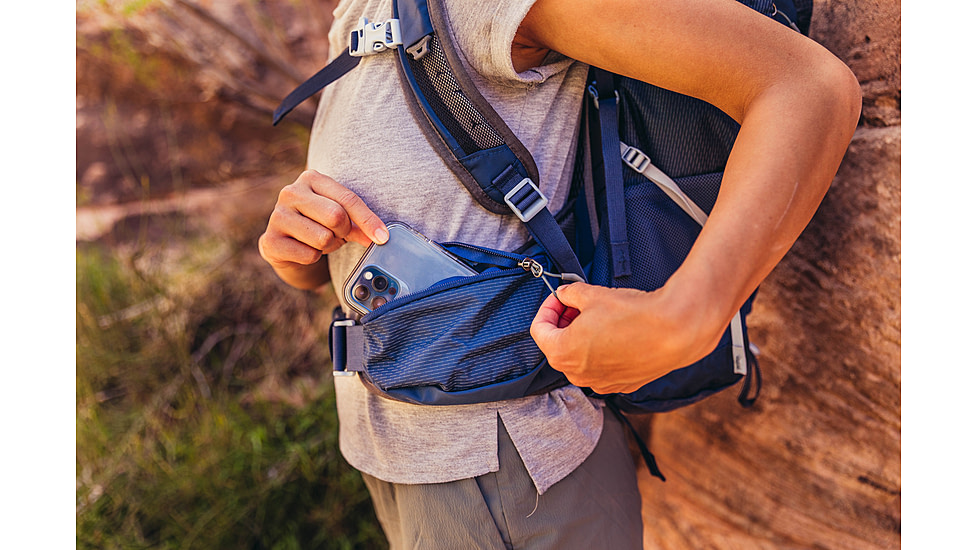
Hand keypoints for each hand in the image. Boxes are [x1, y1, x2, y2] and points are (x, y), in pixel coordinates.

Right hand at [258, 170, 387, 288]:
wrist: (287, 245)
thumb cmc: (319, 224)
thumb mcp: (340, 215)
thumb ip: (358, 221)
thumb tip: (379, 237)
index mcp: (311, 178)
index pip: (348, 199)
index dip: (368, 220)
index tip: (383, 237)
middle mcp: (290, 193)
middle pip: (336, 217)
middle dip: (344, 232)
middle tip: (339, 235)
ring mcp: (277, 216)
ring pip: (323, 238)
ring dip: (329, 246)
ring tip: (320, 241)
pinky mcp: (270, 241)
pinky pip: (309, 255)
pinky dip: (314, 258)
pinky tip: (305, 249)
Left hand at [529, 282, 726, 393]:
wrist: (674, 330)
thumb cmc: (633, 314)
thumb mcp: (592, 295)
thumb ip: (570, 294)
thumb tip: (565, 294)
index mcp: (563, 353)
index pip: (539, 330)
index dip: (548, 308)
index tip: (560, 298)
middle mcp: (578, 374)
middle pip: (558, 346)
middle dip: (565, 323)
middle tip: (578, 304)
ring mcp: (601, 383)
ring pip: (580, 358)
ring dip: (582, 337)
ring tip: (599, 317)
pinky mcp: (622, 384)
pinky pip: (602, 367)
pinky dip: (602, 351)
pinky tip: (616, 333)